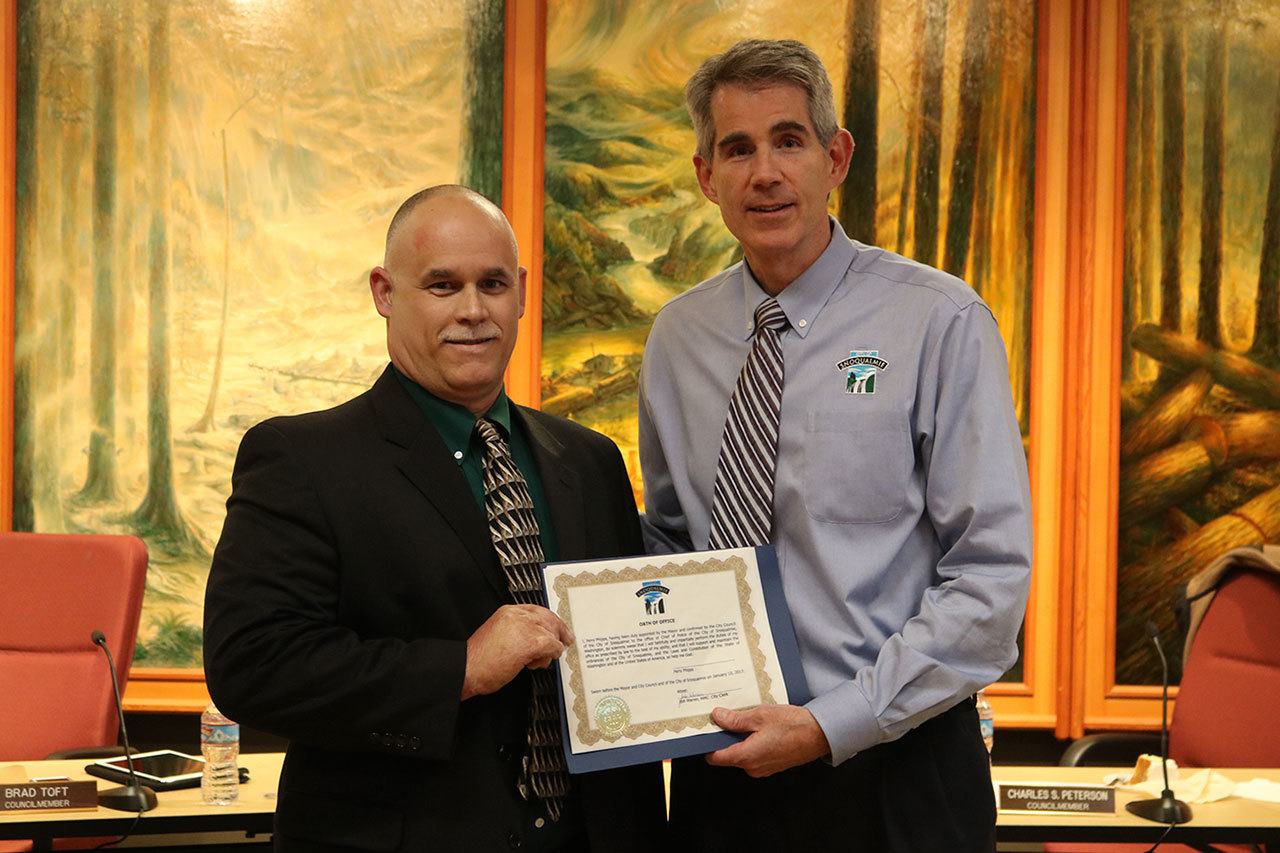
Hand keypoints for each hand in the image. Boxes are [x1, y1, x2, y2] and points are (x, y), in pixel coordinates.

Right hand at [461, 605, 573, 699]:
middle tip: (566, 641)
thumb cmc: (478, 660)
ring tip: (537, 661)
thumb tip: (534, 640)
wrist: (466, 669)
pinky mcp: (531, 641)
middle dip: (559, 631)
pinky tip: (539, 663)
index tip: (557, 627)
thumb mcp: (498, 636)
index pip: (537, 611)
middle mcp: (517, 615)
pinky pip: (552, 646)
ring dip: (549, 649)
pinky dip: (551, 655)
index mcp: (507, 612)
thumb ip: (516, 632)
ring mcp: (525, 626)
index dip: (550, 620)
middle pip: (548, 618)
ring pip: (551, 632)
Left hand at [705, 704, 829, 777]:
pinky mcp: (773, 764)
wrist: (820, 734)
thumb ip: (735, 719)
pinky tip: (758, 727)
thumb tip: (717, 717)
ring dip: (739, 739)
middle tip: (723, 717)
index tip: (704, 730)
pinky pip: (754, 755)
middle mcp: (753, 767)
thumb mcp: (760, 716)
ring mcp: (764, 768)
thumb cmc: (792, 725)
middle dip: (724, 737)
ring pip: (742, 754)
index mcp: (746, 756)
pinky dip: (752, 742)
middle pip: (728, 755)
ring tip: (743, 718)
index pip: (715, 758)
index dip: (707, 744)